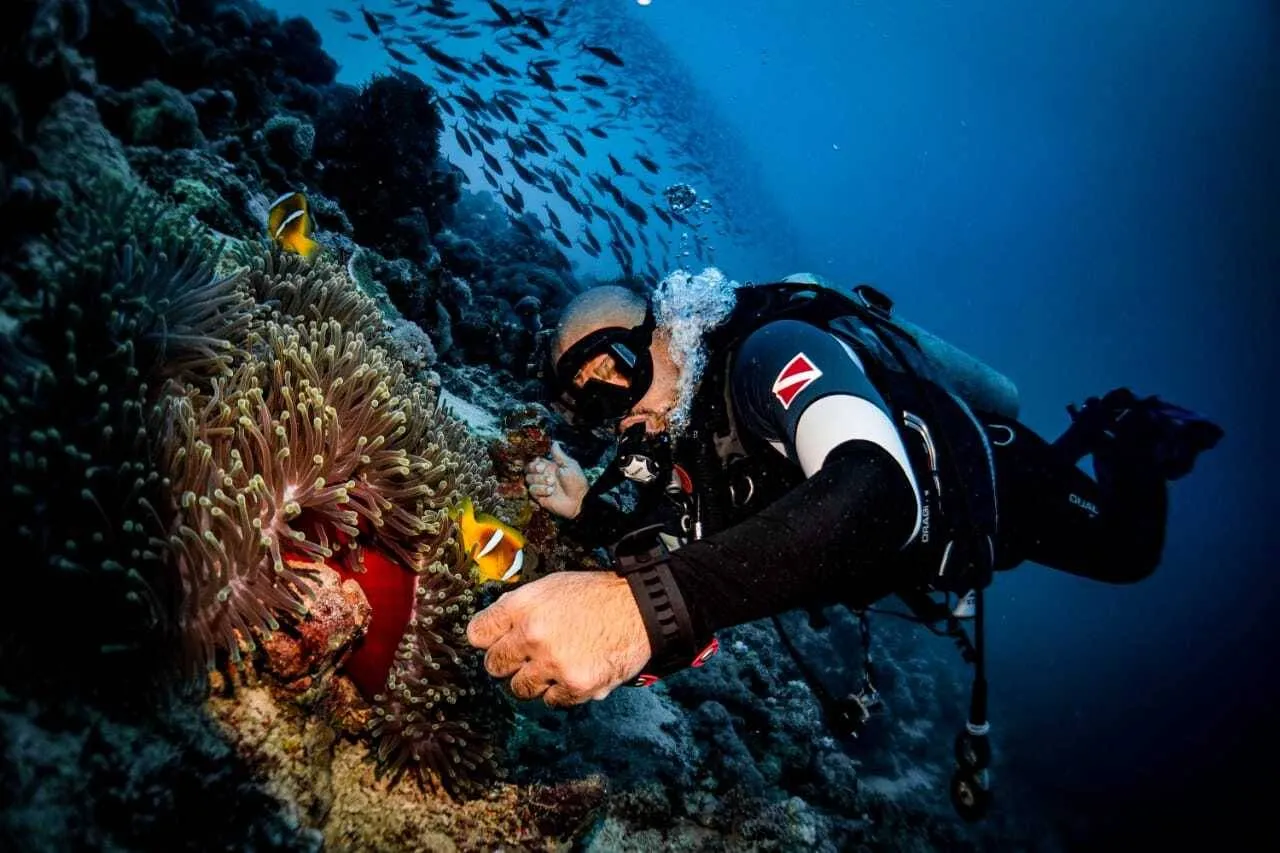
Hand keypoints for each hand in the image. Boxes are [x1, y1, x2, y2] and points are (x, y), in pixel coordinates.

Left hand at [466, 572, 650, 705]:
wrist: (640, 611)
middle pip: (494, 665)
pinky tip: (575, 670)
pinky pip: (551, 701)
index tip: (495, 641)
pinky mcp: (574, 686)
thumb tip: (493, 628)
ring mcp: (552, 663)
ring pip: (520, 688)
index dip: (487, 638)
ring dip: (534, 679)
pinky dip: (560, 691)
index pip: (477, 633)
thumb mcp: (551, 587)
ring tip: (556, 662)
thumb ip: (519, 608)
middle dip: (508, 662)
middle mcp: (533, 634)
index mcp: (523, 606)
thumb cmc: (597, 597)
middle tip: (528, 655)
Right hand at [525, 441, 588, 518]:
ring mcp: (541, 487)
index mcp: (550, 467)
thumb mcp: (569, 465)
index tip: (541, 464)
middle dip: (533, 469)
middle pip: (528, 469)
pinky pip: (532, 491)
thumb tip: (554, 443)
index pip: (535, 461)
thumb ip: (559, 455)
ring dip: (539, 480)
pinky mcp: (540, 497)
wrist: (578, 500)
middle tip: (543, 470)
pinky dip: (540, 490)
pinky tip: (550, 491)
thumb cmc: (577, 482)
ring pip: (529, 479)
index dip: (535, 462)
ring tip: (551, 484)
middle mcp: (543, 476)